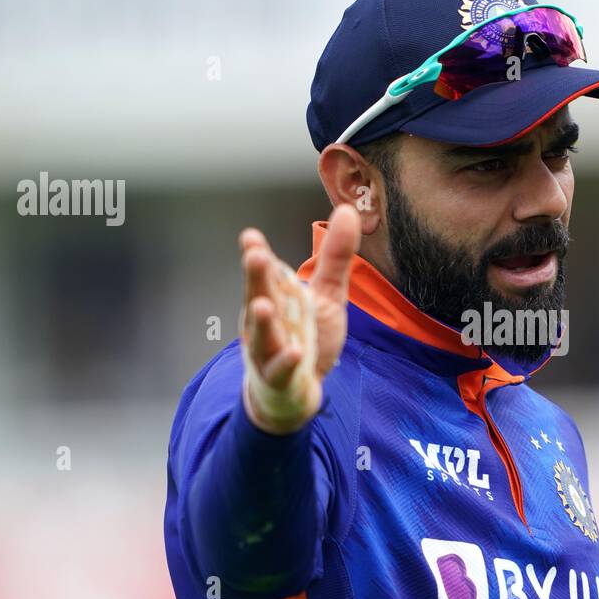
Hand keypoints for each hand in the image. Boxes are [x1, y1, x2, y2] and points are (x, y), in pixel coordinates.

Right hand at [237, 203, 359, 433]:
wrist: (295, 388)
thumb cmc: (305, 335)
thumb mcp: (327, 294)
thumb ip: (334, 257)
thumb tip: (346, 210)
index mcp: (274, 296)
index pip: (264, 272)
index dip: (257, 255)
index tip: (251, 236)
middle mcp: (265, 319)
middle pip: (258, 295)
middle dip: (255, 277)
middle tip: (254, 255)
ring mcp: (268, 349)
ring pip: (262, 334)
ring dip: (260, 321)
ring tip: (262, 306)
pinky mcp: (279, 376)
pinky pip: (280, 369)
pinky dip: (286, 361)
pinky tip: (295, 353)